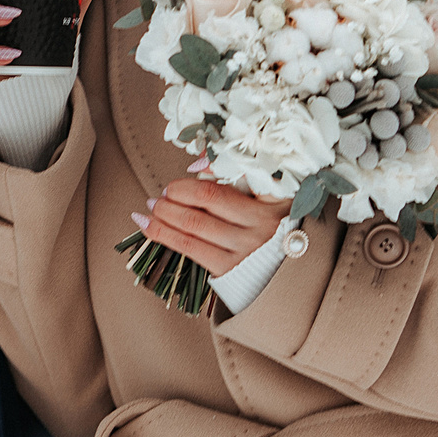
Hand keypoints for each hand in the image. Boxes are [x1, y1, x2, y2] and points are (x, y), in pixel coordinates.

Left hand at [132, 178, 291, 278]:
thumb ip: (235, 174)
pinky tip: (147, 226)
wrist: (290, 274)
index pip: (229, 181)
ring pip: (192, 224)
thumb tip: (196, 162)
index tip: (178, 181)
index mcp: (272, 201)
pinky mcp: (229, 269)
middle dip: (174, 195)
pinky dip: (162, 234)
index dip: (195, 179)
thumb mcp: (267, 197)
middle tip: (161, 195)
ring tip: (151, 209)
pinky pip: (189, 248)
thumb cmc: (273, 228)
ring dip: (163, 214)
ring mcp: (245, 249)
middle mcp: (261, 224)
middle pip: (205, 200)